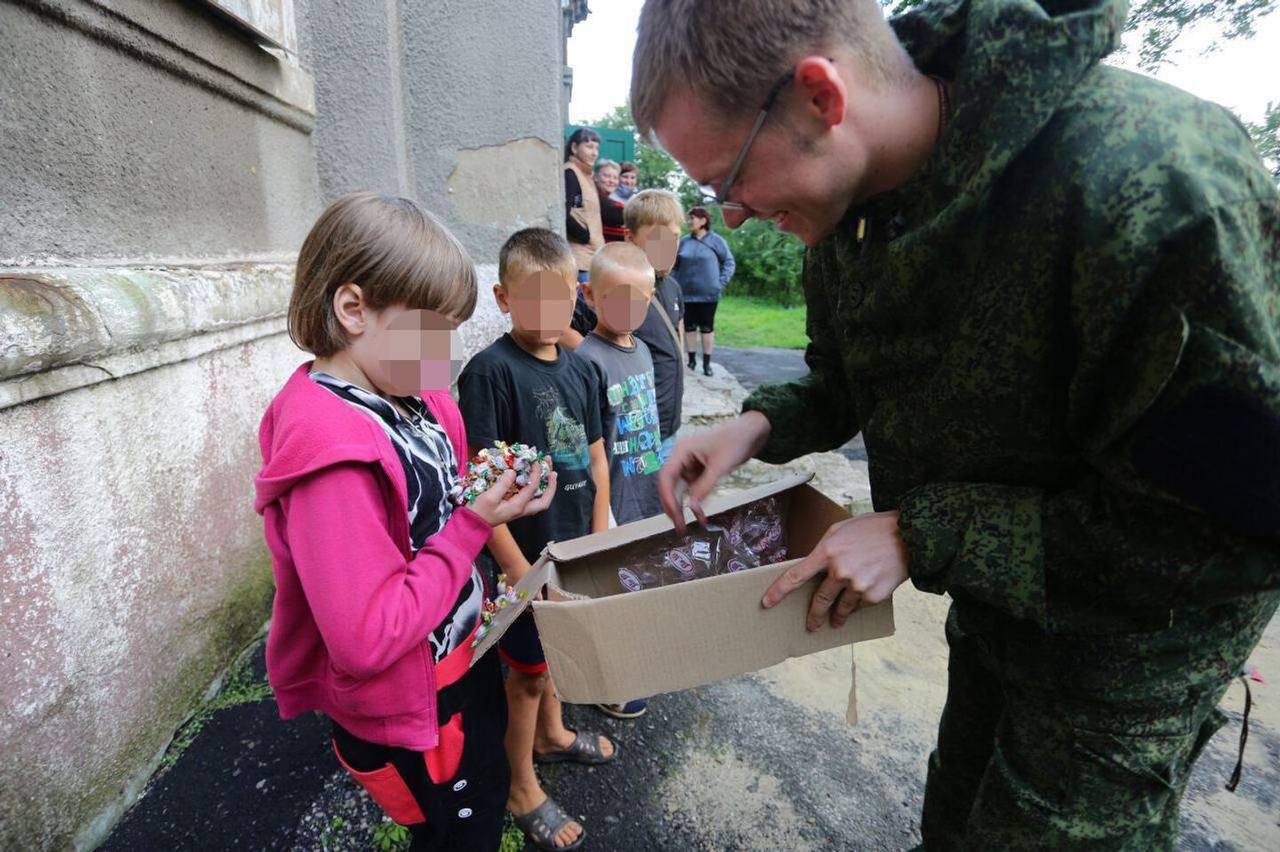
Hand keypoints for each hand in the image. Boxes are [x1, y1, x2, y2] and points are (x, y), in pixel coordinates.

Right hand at [468, 461, 557, 526]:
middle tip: (552, 469)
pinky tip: (535, 479)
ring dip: (547, 486)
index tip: (535, 461)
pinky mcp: (515, 507)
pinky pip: (532, 498)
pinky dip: (538, 489)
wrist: (473, 525)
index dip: (536, 473)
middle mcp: (522, 510)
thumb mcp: (489, 497)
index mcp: (518, 507)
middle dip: (551, 484)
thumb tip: (513, 472)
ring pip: (541, 500)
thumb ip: (502, 484)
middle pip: (545, 500)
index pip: (533, 487)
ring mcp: (520, 510)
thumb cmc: (479, 511)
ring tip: (548, 471)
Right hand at [657, 411, 770, 531]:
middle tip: (678, 526)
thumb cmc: (735, 442)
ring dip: (682, 508)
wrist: (751, 432)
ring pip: (680, 490)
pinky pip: (692, 490)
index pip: (666, 476)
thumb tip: (692, 508)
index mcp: (681, 451)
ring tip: (684, 527)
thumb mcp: (720, 466)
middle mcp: (681, 458)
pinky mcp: (699, 472)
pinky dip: (695, 503)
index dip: (667, 497)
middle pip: (669, 485)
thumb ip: (704, 487)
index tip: (674, 514)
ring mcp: (689, 465)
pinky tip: (700, 516)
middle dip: (673, 506)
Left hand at [762, 511, 907, 630]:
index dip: (779, 591)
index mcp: (827, 551)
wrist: (908, 536)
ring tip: (835, 622)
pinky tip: (864, 597)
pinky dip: (858, 605)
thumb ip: (825, 549)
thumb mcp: (841, 530)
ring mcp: (857, 585)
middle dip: (813, 615)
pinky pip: (859, 606)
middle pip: (819, 600)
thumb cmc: (872, 529)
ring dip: (836, 617)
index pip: (795, 576)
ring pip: (840, 608)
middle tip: (810, 625)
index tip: (767, 603)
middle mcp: (839, 571)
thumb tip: (812, 567)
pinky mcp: (874, 596)